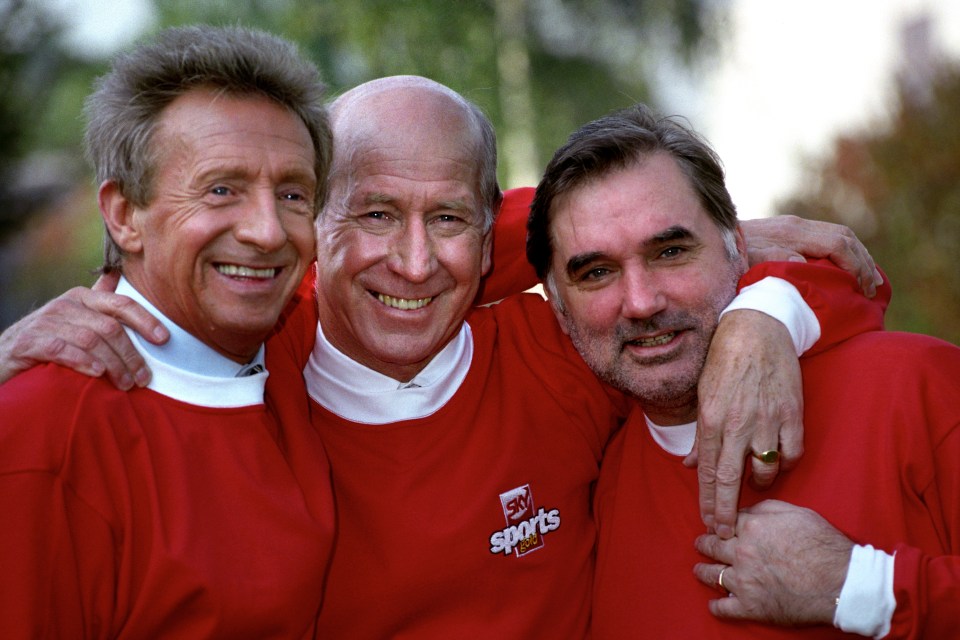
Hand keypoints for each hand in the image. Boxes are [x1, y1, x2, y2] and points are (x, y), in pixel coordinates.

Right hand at [0, 271, 167, 388]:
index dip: (145, 320)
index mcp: (82, 298)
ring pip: (90, 340)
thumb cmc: (49, 338)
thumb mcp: (76, 317)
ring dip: (113, 364)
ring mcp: (46, 323)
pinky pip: (61, 349)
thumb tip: (119, 276)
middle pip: (109, 327)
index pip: (121, 304)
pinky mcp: (29, 342)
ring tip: (126, 384)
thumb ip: (99, 302)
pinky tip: (97, 374)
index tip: (164, 339)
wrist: (2, 355)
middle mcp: (65, 306)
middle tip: (143, 378)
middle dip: (131, 354)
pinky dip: (82, 361)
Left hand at [685, 310, 802, 537]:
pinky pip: (791, 452)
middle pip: (732, 480)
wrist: (756, 330)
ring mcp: (767, 419)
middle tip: (727, 531)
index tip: (710, 521)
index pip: (709, 472)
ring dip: (759, 484)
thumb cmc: (724, 361)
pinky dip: (785, 463)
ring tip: (754, 486)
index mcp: (711, 419)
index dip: (709, 501)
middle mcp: (737, 423)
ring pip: (765, 469)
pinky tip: (777, 463)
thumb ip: (700, 435)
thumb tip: (692, 465)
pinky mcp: (792, 413)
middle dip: (728, 510)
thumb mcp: (702, 395)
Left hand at [693, 499, 852, 626]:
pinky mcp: (750, 607)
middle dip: (704, 544)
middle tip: (700, 545)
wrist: (841, 582)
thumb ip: (765, 509)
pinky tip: (714, 604)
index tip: (714, 527)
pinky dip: (716, 606)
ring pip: (711, 575)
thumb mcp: (795, 513)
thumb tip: (747, 511)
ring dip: (703, 572)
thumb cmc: (823, 546)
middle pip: (711, 546)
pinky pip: (723, 608)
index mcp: (751, 528)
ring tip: (700, 570)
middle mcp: (741, 552)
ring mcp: (743, 581)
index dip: (718, 524)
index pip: (723, 522)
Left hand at [741, 216, 881, 297]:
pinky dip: (840, 252)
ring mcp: (790, 226)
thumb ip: (774, 260)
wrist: (707, 241)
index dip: (856, 266)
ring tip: (866, 279)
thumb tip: (802, 263)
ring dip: (855, 255)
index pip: (839, 244)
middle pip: (843, 236)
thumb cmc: (727, 260)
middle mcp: (795, 225)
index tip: (864, 289)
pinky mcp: (785, 231)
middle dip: (862, 260)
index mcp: (792, 233)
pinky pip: (823, 238)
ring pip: (836, 234)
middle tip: (873, 288)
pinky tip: (842, 269)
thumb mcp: (748, 263)